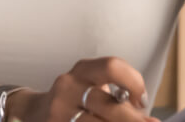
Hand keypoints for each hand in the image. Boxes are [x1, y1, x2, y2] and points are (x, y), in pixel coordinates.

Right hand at [8, 57, 157, 121]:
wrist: (34, 112)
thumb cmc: (75, 101)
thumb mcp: (91, 88)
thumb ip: (118, 98)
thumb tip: (150, 120)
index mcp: (82, 71)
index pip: (112, 67)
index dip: (133, 82)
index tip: (142, 101)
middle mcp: (69, 86)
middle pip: (109, 104)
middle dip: (133, 119)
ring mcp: (59, 110)